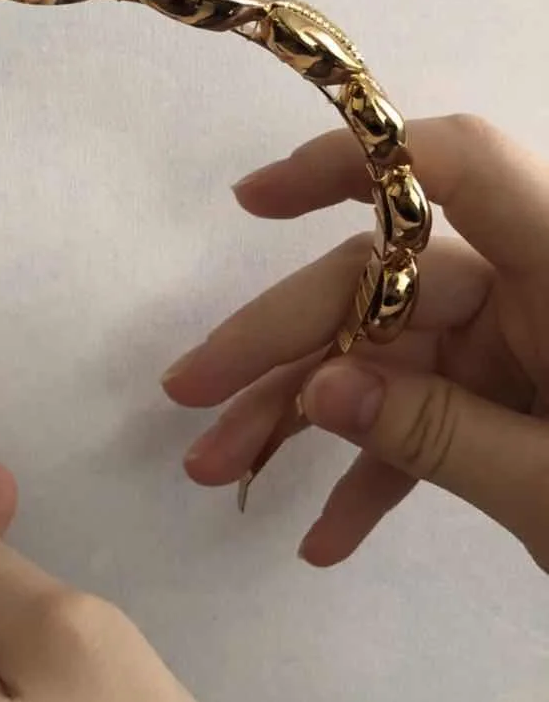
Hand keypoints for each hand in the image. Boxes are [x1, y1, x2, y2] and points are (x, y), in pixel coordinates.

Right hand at [163, 114, 548, 570]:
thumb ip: (436, 434)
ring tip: (221, 475)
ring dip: (301, 421)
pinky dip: (374, 476)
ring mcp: (514, 345)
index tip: (250, 201)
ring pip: (380, 360)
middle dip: (277, 348)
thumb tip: (313, 390)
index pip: (451, 166)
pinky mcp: (507, 399)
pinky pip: (423, 420)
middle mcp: (529, 289)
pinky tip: (324, 539)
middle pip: (376, 287)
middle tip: (188, 401)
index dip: (348, 162)